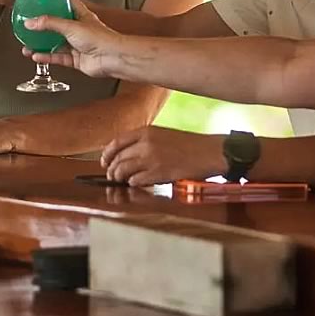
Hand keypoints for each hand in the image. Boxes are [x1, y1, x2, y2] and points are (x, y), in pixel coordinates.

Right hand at [22, 0, 120, 77]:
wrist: (111, 58)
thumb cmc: (100, 38)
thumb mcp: (71, 26)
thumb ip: (50, 24)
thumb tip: (31, 22)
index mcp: (81, 16)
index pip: (68, 3)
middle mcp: (79, 30)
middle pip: (58, 26)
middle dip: (43, 27)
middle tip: (29, 26)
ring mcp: (78, 45)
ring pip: (56, 44)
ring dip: (41, 45)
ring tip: (27, 45)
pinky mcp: (77, 59)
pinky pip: (59, 58)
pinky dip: (47, 57)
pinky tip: (36, 57)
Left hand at [101, 126, 225, 184]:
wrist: (210, 151)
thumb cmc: (190, 144)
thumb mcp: (163, 134)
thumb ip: (144, 141)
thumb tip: (126, 154)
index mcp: (146, 131)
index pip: (116, 142)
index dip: (107, 154)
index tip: (105, 161)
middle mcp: (145, 143)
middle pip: (117, 158)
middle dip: (112, 169)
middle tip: (112, 175)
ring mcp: (151, 158)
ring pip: (122, 171)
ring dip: (119, 178)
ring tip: (123, 181)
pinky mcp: (158, 173)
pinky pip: (135, 181)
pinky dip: (133, 184)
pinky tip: (137, 183)